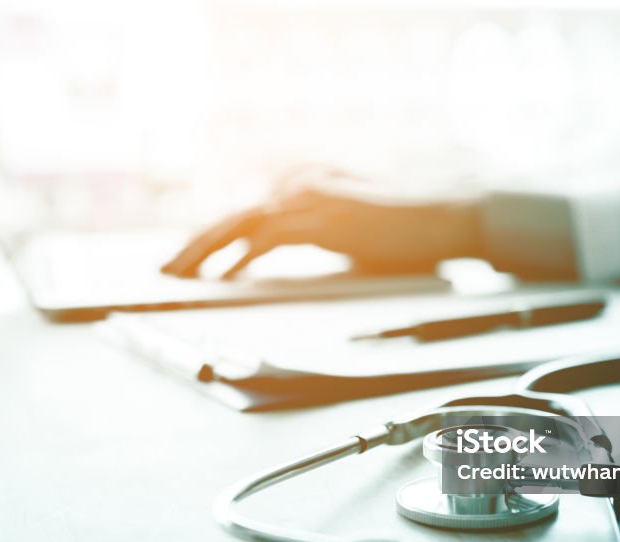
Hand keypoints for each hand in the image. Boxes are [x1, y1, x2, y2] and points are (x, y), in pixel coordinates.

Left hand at [161, 187, 482, 277]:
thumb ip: (320, 239)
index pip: (247, 215)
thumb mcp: (355, 233)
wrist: (454, 213)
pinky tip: (225, 281)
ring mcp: (311, 196)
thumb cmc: (413, 228)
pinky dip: (241, 261)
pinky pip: (267, 241)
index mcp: (306, 183)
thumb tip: (289, 264)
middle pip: (233, 218)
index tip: (189, 261)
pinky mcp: (323, 216)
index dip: (212, 240)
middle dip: (194, 248)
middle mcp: (301, 184)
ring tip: (179, 278)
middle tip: (165, 271)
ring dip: (204, 254)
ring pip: (239, 226)